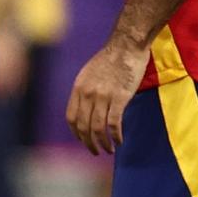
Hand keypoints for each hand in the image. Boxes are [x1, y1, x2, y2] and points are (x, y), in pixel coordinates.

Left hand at [66, 37, 144, 154]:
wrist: (126, 45)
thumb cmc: (110, 58)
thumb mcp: (89, 73)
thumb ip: (85, 90)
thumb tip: (87, 106)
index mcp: (78, 88)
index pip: (71, 117)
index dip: (76, 133)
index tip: (83, 140)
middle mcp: (87, 94)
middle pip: (83, 126)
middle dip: (88, 143)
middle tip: (96, 151)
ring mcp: (103, 96)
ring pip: (97, 128)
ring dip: (103, 143)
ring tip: (109, 150)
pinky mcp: (120, 97)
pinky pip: (114, 123)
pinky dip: (115, 135)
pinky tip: (119, 141)